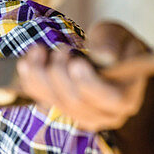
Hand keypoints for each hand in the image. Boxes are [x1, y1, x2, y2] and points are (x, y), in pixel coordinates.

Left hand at [16, 21, 153, 132]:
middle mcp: (106, 114)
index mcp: (128, 97)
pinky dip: (30, 81)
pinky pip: (42, 100)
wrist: (105, 58)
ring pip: (56, 103)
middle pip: (76, 102)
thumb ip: (111, 43)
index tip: (76, 62)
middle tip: (60, 49)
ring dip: (41, 76)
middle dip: (61, 74)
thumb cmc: (116, 46)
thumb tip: (102, 55)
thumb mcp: (119, 36)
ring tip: (39, 51)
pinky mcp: (62, 111)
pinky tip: (26, 63)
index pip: (112, 99)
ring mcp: (82, 117)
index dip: (90, 83)